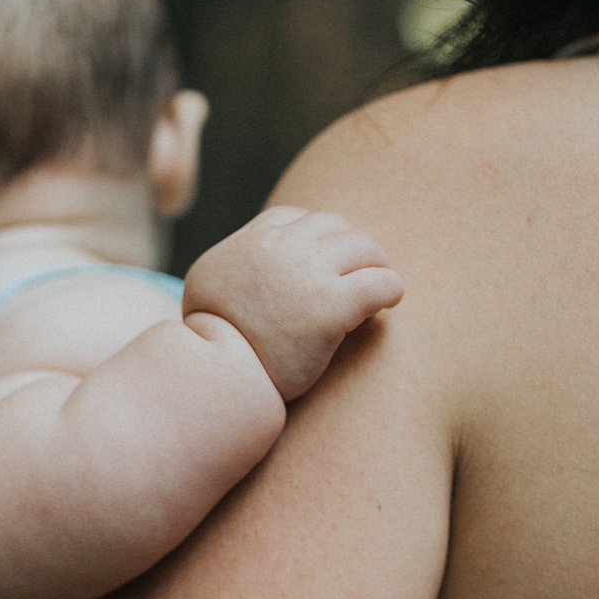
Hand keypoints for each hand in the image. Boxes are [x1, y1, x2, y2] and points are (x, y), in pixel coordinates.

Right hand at [182, 206, 403, 399]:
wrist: (215, 380)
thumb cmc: (212, 344)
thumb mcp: (208, 285)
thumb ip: (237, 264)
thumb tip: (259, 266)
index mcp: (251, 242)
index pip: (294, 219)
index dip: (314, 241)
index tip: (319, 266)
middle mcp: (279, 247)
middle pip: (334, 227)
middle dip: (349, 250)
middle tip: (357, 277)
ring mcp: (307, 273)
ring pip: (364, 247)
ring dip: (374, 266)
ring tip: (375, 292)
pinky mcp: (331, 306)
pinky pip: (382, 283)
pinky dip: (390, 290)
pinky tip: (387, 304)